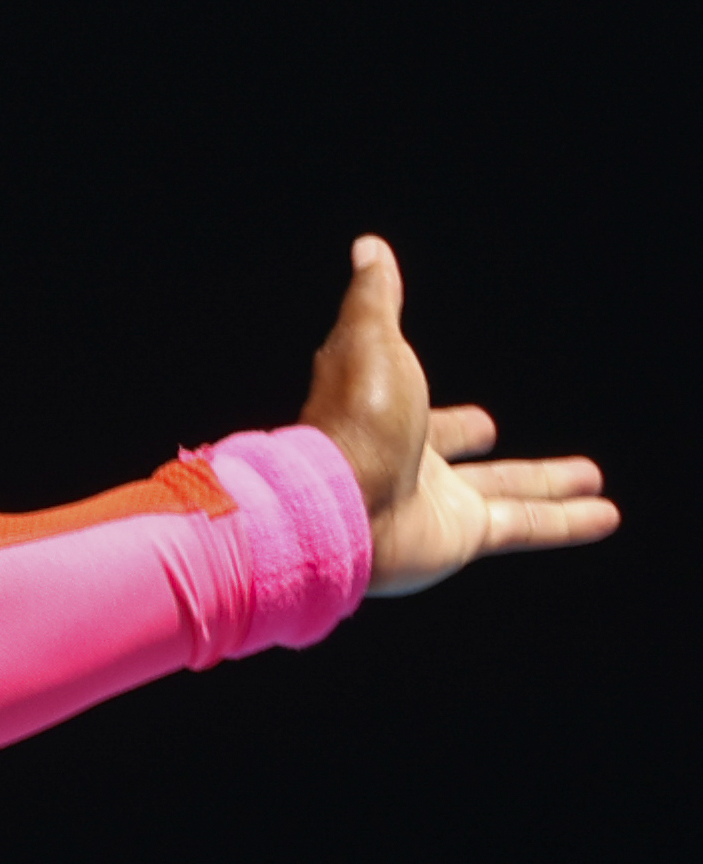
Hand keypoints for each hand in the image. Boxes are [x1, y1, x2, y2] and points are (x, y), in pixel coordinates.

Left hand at [301, 236, 617, 596]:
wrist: (336, 505)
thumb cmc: (350, 420)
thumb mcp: (370, 341)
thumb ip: (376, 299)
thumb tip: (368, 249)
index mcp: (391, 424)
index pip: (434, 423)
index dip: (459, 425)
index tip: (485, 425)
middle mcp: (414, 470)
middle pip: (478, 469)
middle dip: (515, 467)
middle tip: (561, 467)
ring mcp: (437, 507)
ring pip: (512, 496)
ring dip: (554, 490)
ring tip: (595, 485)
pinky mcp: (461, 536)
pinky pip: (527, 525)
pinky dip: (567, 522)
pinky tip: (605, 516)